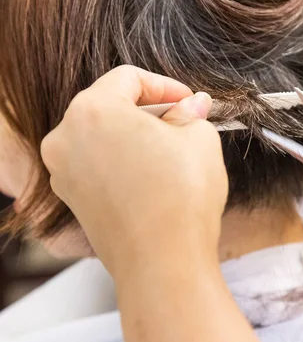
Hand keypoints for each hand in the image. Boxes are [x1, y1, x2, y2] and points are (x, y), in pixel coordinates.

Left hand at [40, 65, 227, 277]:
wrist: (163, 263)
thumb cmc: (180, 198)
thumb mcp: (199, 140)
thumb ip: (190, 114)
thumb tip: (192, 106)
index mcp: (93, 110)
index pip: (128, 78)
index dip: (165, 86)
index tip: (188, 100)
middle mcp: (66, 137)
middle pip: (110, 105)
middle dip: (150, 110)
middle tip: (183, 122)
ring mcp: (64, 172)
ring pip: (102, 136)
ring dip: (135, 136)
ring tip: (171, 151)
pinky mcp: (73, 200)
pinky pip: (98, 165)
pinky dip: (123, 161)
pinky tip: (153, 176)